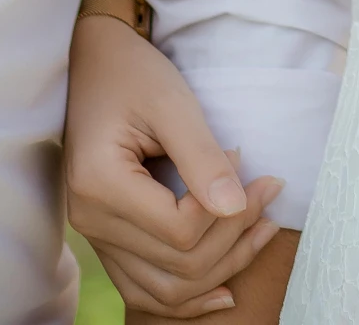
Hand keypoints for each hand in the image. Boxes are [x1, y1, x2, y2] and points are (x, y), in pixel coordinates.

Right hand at [66, 14, 283, 318]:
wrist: (93, 63)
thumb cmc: (132, 74)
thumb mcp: (171, 102)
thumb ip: (201, 157)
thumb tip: (237, 208)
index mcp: (99, 185)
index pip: (179, 229)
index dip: (225, 204)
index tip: (243, 157)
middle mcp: (90, 221)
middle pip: (179, 264)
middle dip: (235, 234)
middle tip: (268, 188)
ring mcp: (96, 236)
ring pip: (167, 290)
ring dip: (221, 267)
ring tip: (262, 228)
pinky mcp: (107, 239)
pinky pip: (147, 289)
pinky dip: (188, 294)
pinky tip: (224, 288)